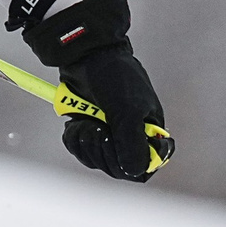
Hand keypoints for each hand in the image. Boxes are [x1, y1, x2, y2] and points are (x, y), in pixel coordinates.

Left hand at [17, 0, 171, 183]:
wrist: (86, 55)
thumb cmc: (114, 77)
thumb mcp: (127, 110)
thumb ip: (133, 142)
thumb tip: (136, 171)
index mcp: (150, 129)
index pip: (148, 164)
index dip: (134, 164)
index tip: (120, 149)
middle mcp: (131, 134)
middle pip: (119, 167)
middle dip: (104, 151)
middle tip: (98, 130)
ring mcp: (109, 133)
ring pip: (97, 160)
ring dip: (87, 143)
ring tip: (86, 122)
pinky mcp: (89, 129)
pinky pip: (81, 149)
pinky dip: (75, 139)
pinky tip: (75, 123)